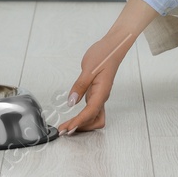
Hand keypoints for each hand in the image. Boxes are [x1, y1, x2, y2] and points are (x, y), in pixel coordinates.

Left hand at [59, 0, 159, 134]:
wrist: (112, 46)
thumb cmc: (104, 55)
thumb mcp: (88, 68)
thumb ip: (80, 86)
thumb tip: (71, 102)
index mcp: (101, 92)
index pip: (89, 113)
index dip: (78, 122)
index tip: (67, 128)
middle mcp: (102, 96)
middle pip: (95, 121)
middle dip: (81, 128)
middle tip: (65, 129)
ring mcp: (99, 96)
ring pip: (94, 117)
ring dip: (82, 124)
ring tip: (68, 126)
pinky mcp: (96, 93)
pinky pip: (91, 110)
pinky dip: (83, 116)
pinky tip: (74, 117)